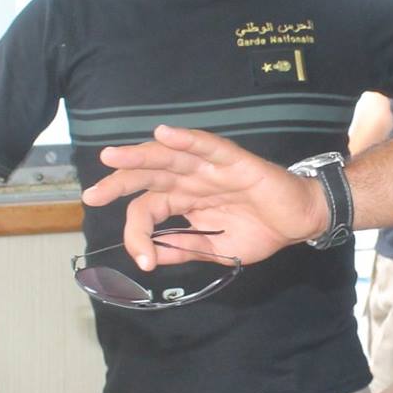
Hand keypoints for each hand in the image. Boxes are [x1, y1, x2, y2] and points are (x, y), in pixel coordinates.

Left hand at [85, 126, 328, 267]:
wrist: (300, 222)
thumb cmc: (260, 231)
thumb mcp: (215, 250)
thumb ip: (183, 250)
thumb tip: (149, 257)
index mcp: (184, 200)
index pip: (148, 209)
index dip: (137, 233)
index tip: (140, 259)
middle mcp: (191, 180)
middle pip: (148, 176)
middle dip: (118, 183)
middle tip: (92, 195)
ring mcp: (210, 168)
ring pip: (169, 158)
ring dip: (140, 156)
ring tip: (112, 158)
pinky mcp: (234, 161)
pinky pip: (208, 147)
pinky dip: (187, 140)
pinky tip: (166, 134)